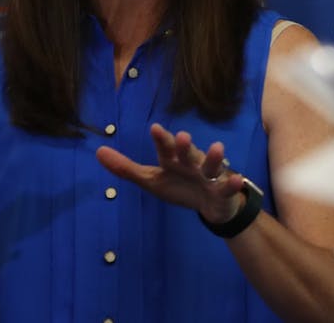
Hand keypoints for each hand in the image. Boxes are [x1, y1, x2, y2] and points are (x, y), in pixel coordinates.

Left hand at [95, 123, 250, 224]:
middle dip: (186, 146)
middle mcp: (192, 163)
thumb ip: (126, 168)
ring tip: (217, 148)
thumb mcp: (151, 180)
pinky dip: (232, 183)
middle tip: (183, 137)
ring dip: (214, 158)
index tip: (155, 129)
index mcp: (173, 160)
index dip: (162, 140)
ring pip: (211, 165)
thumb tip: (98, 152)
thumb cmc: (179, 186)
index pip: (166, 149)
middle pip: (188, 153)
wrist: (210, 205)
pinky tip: (235, 179)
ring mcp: (209, 176)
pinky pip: (228, 187)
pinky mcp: (223, 190)